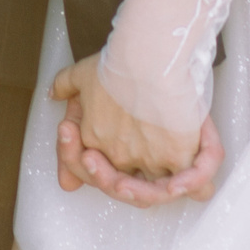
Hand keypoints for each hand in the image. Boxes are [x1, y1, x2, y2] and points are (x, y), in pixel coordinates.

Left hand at [48, 54, 219, 199]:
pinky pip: (196, 184)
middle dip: (121, 181)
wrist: (147, 60)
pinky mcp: (178, 156)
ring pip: (158, 190)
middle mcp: (119, 157)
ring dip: (158, 188)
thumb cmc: (118, 62)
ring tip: (165, 182)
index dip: (96, 167)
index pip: (94, 168)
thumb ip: (64, 84)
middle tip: (122, 174)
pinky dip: (194, 183)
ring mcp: (148, 159)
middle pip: (124, 184)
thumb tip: (52, 94)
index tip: (93, 156)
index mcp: (95, 140)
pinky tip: (183, 181)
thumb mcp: (82, 71)